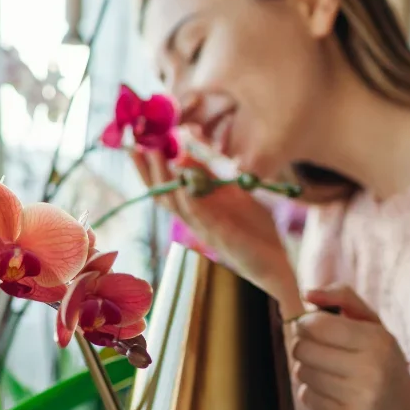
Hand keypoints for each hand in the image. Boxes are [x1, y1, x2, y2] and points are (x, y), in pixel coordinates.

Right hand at [130, 150, 300, 314]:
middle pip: (161, 195)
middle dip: (146, 171)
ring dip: (163, 178)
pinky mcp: (217, 235)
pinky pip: (198, 215)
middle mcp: (193, 220)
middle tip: (134, 146)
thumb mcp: (232, 195)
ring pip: (174, 203)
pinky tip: (180, 182)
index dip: (150, 169)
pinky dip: (186, 198)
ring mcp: (202, 228)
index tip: (139, 145)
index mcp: (195, 211)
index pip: (165, 188)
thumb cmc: (254, 230)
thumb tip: (190, 153)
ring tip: (154, 154)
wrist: (275, 264)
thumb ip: (213, 176)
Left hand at [290, 285, 409, 409]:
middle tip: (323, 354)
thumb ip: (342, 298)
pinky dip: (313, 395)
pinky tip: (334, 396)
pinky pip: (306, 398)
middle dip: (306, 349)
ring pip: (302, 373)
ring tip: (332, 376)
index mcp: (378, 340)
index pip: (316, 324)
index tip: (313, 329)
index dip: (306, 324)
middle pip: (303, 349)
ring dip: (309, 373)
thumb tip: (307, 292)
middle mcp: (372, 369)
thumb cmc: (383, 364)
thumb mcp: (374, 326)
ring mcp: (361, 399)